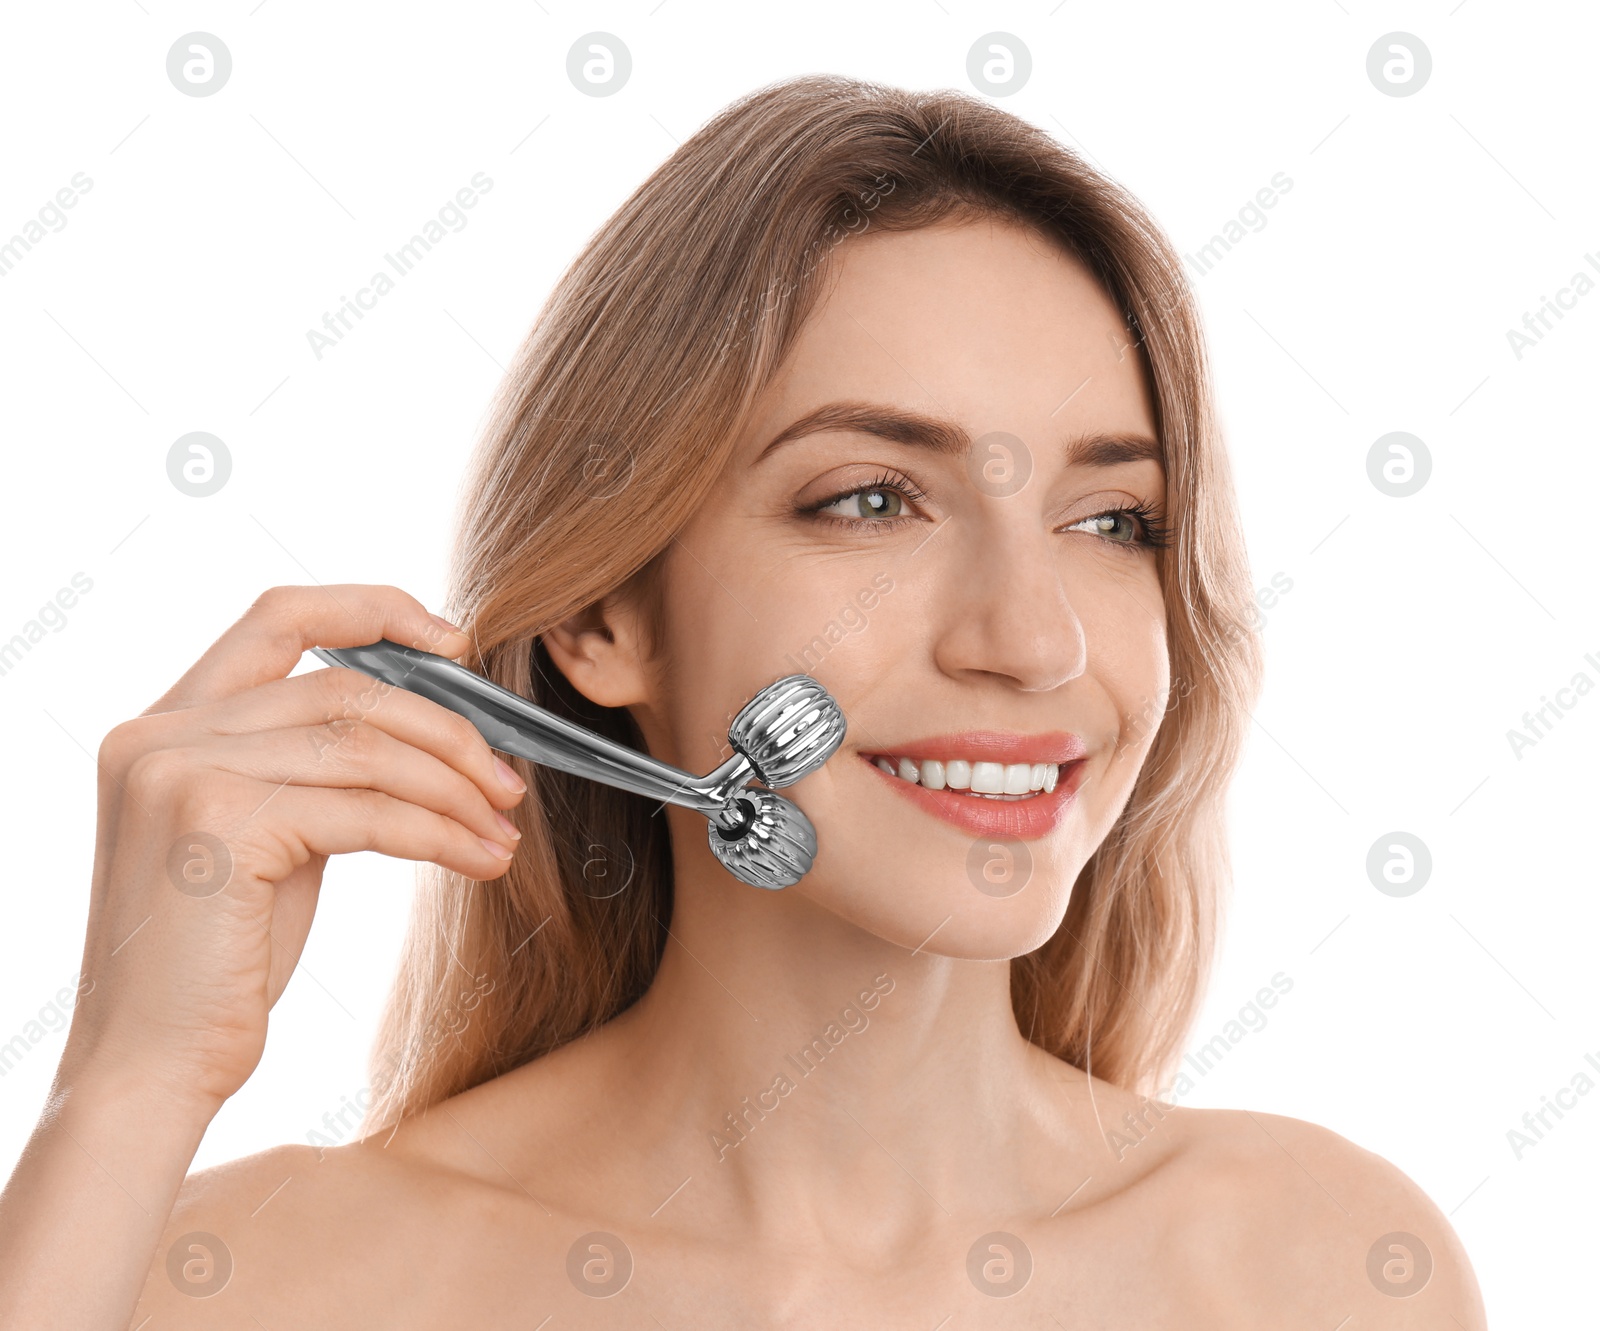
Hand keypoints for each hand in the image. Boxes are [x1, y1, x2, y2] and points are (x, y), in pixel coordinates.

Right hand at [59, 585, 526, 1115]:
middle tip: (507, 778)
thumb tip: (432, 733)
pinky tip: (484, 859)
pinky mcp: (219, 824)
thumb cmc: (219, 964)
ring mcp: (181, 772)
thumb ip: (312, 771)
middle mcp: (160, 733)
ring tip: (504, 826)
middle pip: (344, 685)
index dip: (373, 609)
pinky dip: (441, 832)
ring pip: (365, 745)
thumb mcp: (266, 840)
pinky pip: (367, 809)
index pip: (277, 616)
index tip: (453, 639)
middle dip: (445, 727)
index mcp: (164, 724)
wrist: (152, 1070)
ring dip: (455, 786)